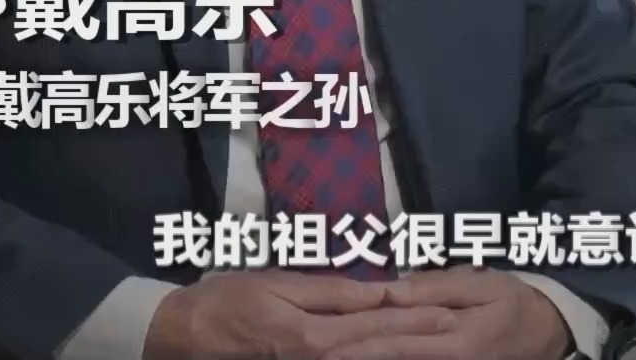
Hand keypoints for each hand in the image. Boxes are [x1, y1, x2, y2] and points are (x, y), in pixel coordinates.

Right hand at [142, 271, 456, 359]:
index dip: (415, 321)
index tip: (449, 314)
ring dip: (399, 356)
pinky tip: (388, 354)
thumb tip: (376, 292)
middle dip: (420, 342)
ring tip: (435, 346)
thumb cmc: (225, 300)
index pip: (375, 327)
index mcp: (311, 337)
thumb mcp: (276, 283)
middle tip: (456, 332)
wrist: (179, 337)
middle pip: (378, 354)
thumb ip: (329, 292)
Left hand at [318, 266, 571, 359]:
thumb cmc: (513, 301)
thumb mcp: (481, 285)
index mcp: (454, 341)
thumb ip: (435, 289)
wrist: (549, 333)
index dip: (357, 348)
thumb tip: (390, 291)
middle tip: (316, 356)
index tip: (323, 350)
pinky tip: (362, 357)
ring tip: (329, 358)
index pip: (394, 344)